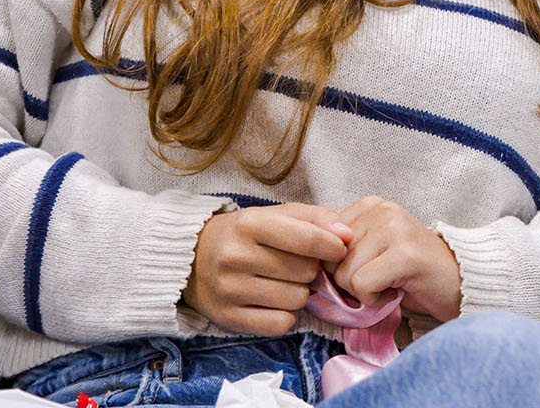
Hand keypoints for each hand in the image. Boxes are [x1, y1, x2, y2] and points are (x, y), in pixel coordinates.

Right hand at [183, 203, 352, 335]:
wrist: (193, 258)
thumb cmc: (246, 234)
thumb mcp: (277, 214)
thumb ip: (316, 218)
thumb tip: (346, 236)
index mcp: (249, 224)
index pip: (305, 239)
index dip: (332, 246)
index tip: (339, 249)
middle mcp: (235, 257)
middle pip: (304, 272)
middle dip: (311, 269)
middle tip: (298, 265)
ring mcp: (229, 290)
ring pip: (296, 300)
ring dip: (300, 293)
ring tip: (284, 282)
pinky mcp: (227, 318)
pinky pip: (280, 324)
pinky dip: (286, 315)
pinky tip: (276, 301)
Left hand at [330, 196, 462, 323]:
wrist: (459, 282)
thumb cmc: (410, 272)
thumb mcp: (371, 250)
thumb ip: (344, 247)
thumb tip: (308, 261)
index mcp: (370, 204)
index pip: (322, 240)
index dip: (337, 266)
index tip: (367, 268)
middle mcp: (382, 209)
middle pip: (331, 259)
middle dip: (349, 281)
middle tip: (380, 279)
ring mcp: (395, 229)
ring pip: (345, 274)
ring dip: (364, 292)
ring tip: (389, 284)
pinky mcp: (405, 254)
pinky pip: (362, 285)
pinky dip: (374, 300)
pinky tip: (394, 291)